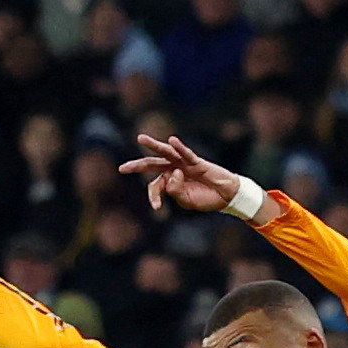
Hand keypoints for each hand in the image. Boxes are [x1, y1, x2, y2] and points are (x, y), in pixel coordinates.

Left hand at [117, 134, 277, 222]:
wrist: (226, 197)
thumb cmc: (206, 198)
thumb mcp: (186, 201)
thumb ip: (176, 191)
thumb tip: (173, 174)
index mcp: (170, 182)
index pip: (155, 186)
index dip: (153, 196)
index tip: (157, 208)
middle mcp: (175, 170)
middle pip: (153, 165)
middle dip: (137, 166)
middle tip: (122, 169)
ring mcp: (185, 164)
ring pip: (167, 153)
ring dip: (153, 146)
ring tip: (141, 139)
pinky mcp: (197, 162)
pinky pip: (186, 154)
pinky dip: (179, 147)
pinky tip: (172, 140)